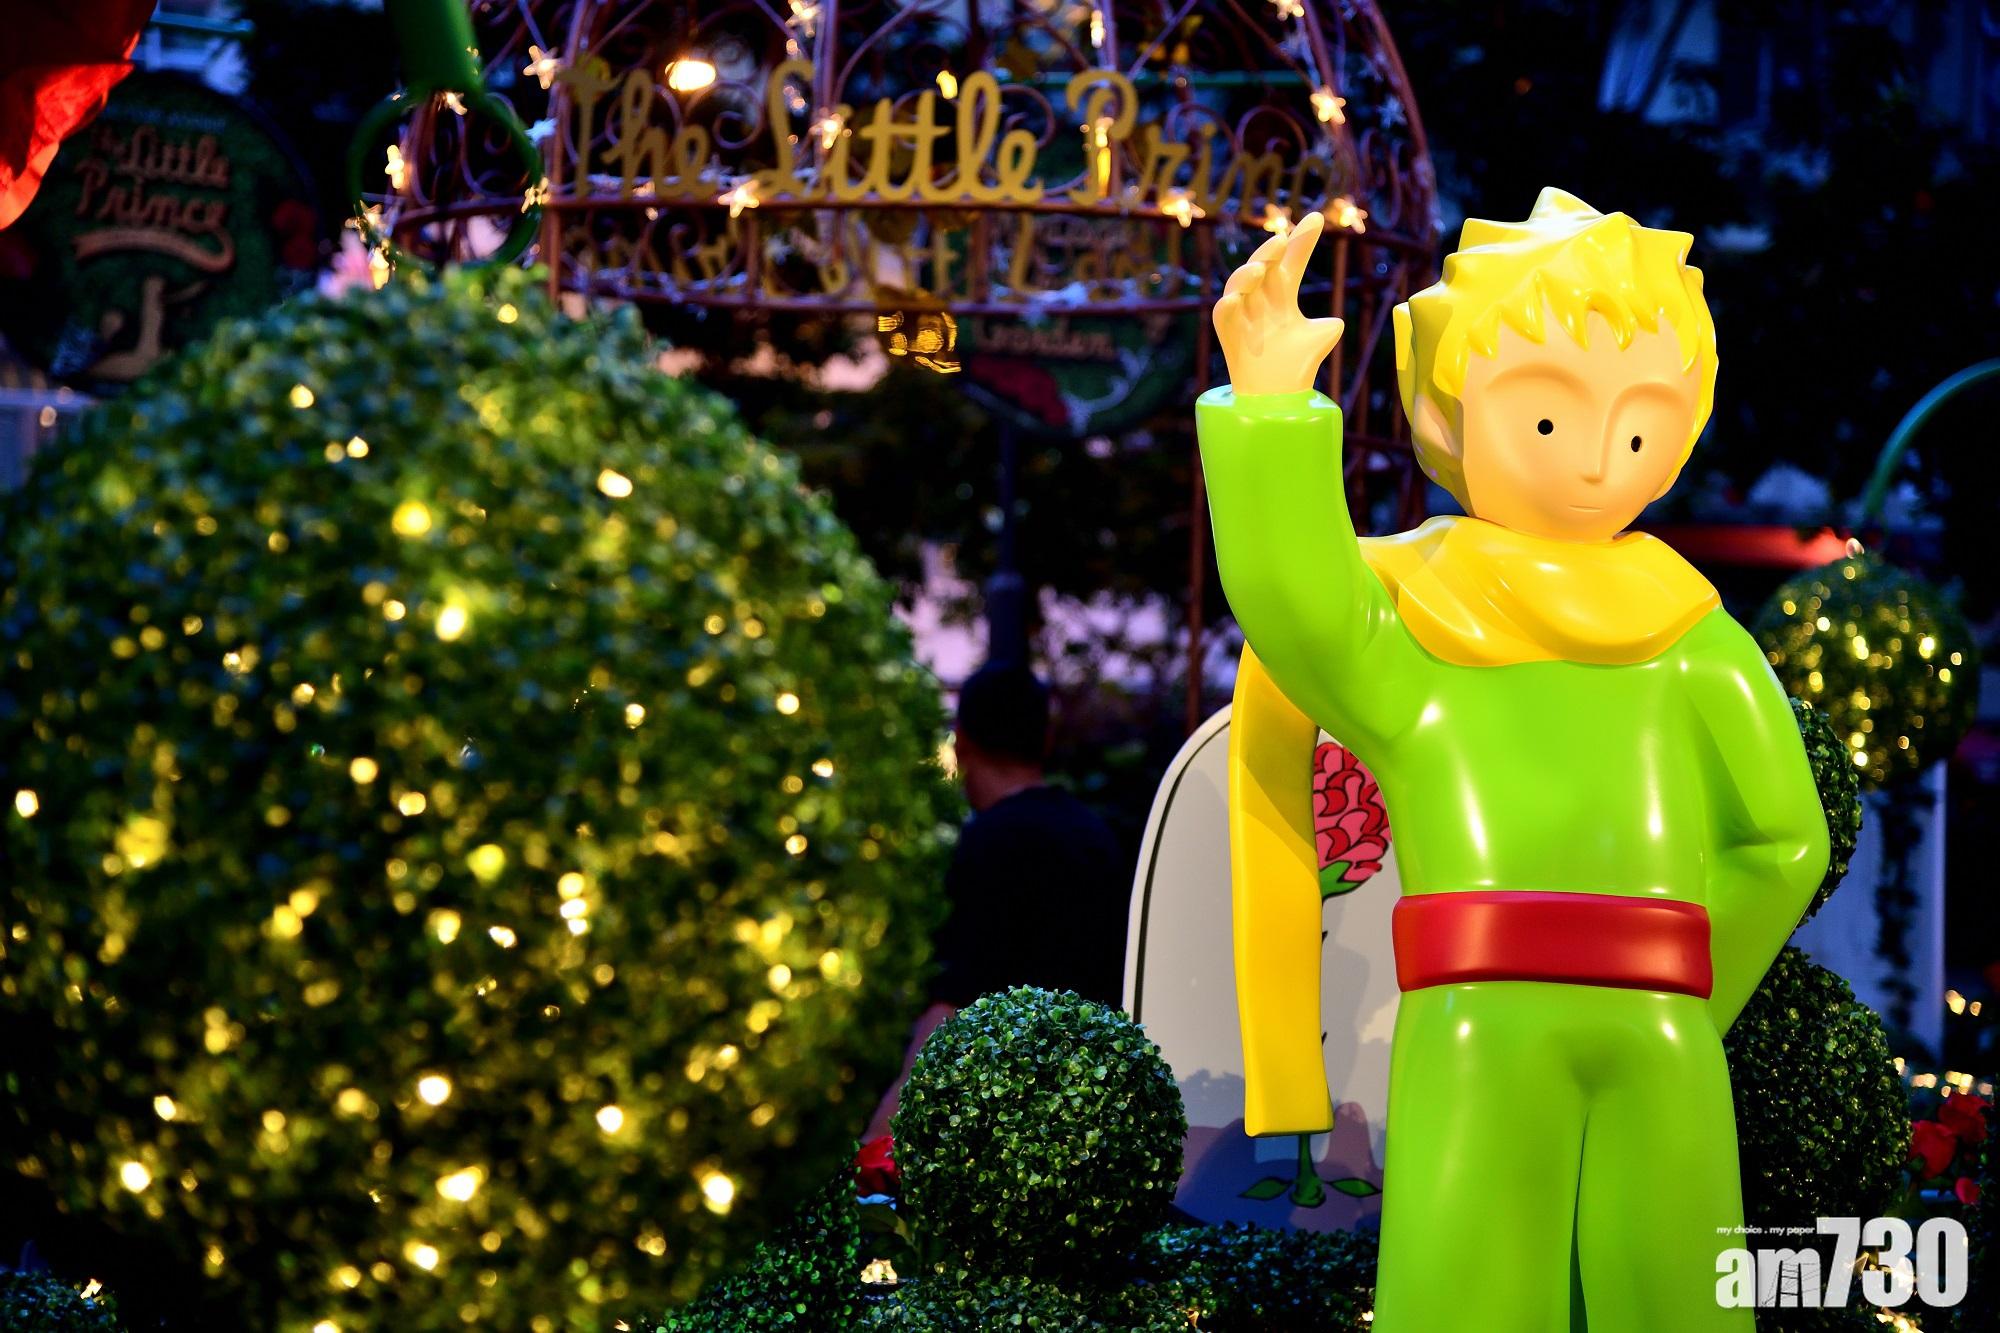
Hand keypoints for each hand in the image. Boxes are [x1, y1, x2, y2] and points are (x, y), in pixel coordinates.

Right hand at [1212, 212, 1343, 396]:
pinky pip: (1223, 315)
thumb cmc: (1298, 365)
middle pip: (1265, 265)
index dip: (1303, 241)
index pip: (1293, 261)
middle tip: (1282, 240)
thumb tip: (1335, 322)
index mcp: (1284, 295)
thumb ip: (1328, 326)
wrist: (1279, 395)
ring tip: (1260, 269)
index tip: (1318, 218)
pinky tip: (1236, 299)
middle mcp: (1262, 298)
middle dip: (1271, 252)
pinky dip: (1228, 305)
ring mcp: (1243, 313)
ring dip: (1247, 274)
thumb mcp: (1320, 339)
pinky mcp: (1228, 333)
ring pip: (1239, 284)